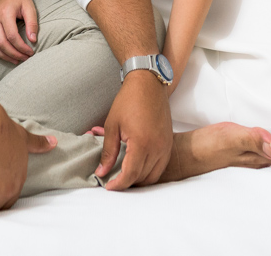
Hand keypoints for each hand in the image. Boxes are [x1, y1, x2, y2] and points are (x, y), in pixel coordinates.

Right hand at [0, 0, 38, 63]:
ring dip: (3, 56)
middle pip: (1, 43)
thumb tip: (32, 41)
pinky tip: (2, 55)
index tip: (31, 52)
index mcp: (5, 13)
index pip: (12, 36)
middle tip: (24, 58)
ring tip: (16, 60)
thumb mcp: (30, 7)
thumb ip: (32, 23)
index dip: (22, 47)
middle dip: (14, 54)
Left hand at [95, 71, 172, 189]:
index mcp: (142, 143)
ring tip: (124, 175)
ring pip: (153, 175)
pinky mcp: (168, 143)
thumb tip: (101, 172)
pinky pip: (160, 166)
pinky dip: (149, 171)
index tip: (108, 186)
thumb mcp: (112, 125)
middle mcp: (157, 147)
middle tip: (113, 181)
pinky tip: (137, 167)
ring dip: (139, 179)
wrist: (148, 84)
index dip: (118, 184)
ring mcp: (165, 146)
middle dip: (127, 183)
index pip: (130, 174)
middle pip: (142, 178)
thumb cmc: (128, 101)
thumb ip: (108, 152)